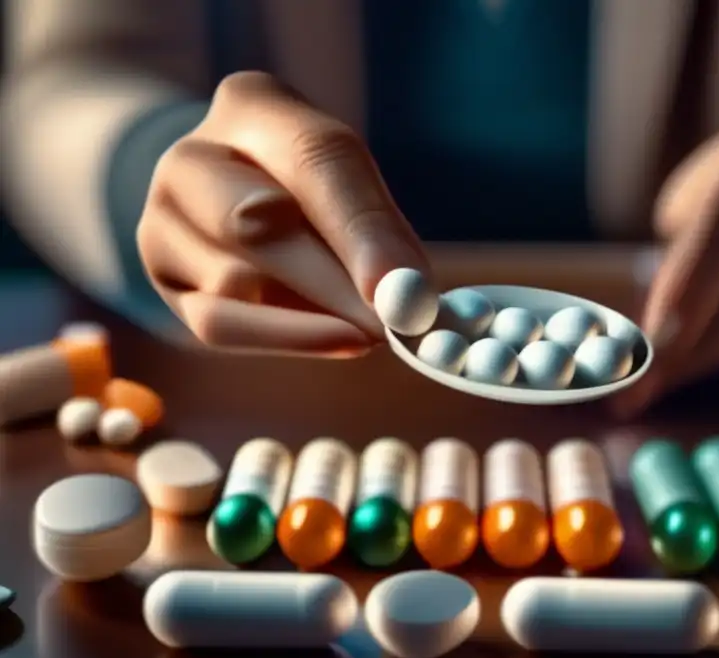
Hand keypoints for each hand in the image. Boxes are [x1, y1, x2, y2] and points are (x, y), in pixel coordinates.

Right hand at [138, 71, 429, 355]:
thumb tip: (408, 292)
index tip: (401, 284)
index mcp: (252, 107)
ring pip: (237, 282)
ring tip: (370, 329)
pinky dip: (285, 338)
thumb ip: (379, 230)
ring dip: (313, 315)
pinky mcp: (163, 279)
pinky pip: (218, 324)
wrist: (236, 200)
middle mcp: (190, 156)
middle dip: (332, 284)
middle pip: (256, 221)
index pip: (314, 157)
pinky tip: (337, 341)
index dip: (359, 226)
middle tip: (390, 326)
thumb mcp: (354, 185)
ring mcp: (161, 219)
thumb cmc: (313, 189)